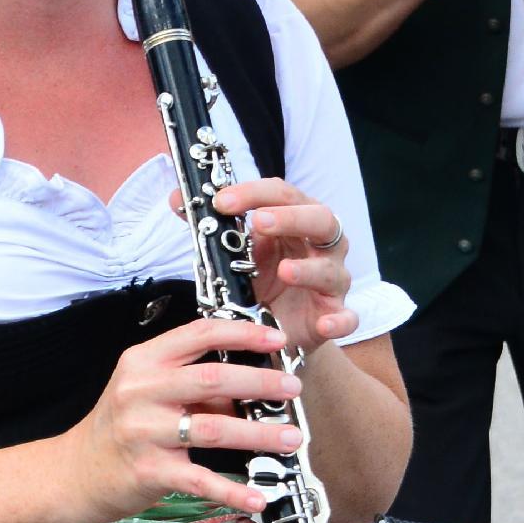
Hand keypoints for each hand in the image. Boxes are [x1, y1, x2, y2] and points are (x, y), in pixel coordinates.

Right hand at [64, 313, 307, 522]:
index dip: (243, 333)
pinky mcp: (149, 470)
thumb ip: (194, 385)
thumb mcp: (148, 392)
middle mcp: (141, 392)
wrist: (77, 473)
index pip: (199, 334)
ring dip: (259, 434)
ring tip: (291, 437)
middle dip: (261, 382)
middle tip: (293, 388)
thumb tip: (252, 385)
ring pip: (213, 428)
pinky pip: (200, 480)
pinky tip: (257, 497)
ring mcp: (143, 432)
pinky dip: (233, 491)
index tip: (276, 340)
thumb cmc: (119, 427)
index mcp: (143, 362)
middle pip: (212, 378)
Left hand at [206, 176, 358, 356]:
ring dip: (310, 269)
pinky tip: (324, 324)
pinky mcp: (334, 316)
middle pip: (320, 219)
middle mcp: (319, 247)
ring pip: (333, 269)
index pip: (283, 194)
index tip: (221, 200)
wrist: (273, 330)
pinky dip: (339, 321)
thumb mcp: (233, 253)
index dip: (254, 193)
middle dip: (291, 218)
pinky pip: (346, 317)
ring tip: (285, 271)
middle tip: (260, 222)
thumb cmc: (259, 280)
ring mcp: (331, 282)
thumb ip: (209, 227)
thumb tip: (176, 198)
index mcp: (296, 222)